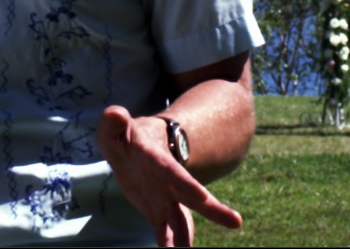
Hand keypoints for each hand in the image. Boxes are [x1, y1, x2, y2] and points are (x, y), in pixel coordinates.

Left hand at [98, 105, 241, 246]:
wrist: (137, 150)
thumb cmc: (125, 137)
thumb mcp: (115, 128)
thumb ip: (113, 123)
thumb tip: (114, 113)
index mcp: (157, 159)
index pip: (172, 171)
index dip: (186, 182)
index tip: (202, 195)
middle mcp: (169, 182)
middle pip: (192, 197)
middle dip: (213, 209)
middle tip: (235, 222)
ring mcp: (166, 199)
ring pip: (183, 221)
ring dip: (187, 239)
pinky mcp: (158, 213)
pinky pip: (165, 232)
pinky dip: (170, 244)